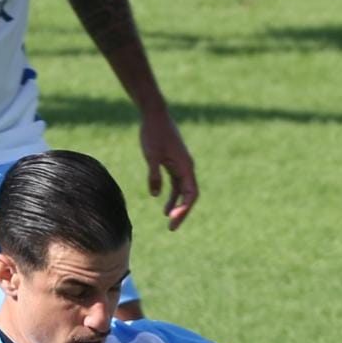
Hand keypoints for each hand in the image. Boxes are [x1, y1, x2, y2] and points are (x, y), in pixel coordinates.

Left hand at [140, 106, 198, 228]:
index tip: (171, 220)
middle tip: (171, 228)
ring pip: (183, 191)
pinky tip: (162, 203)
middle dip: (182, 212)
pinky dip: (172, 195)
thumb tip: (156, 195)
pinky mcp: (174, 162)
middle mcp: (187, 167)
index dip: (183, 209)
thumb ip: (154, 175)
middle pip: (189, 195)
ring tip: (168, 219)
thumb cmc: (153, 133)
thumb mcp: (151, 155)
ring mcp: (181, 165)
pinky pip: (176, 183)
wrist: (154, 115)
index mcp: (185, 166)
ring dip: (177, 205)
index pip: (190, 194)